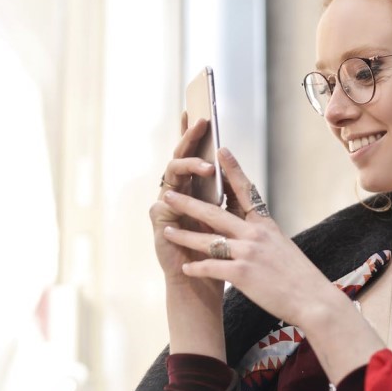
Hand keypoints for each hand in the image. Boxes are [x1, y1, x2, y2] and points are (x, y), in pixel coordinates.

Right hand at [150, 113, 217, 279]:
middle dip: (190, 138)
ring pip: (172, 174)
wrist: (203, 281)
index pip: (193, 154)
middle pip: (181, 157)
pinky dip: (177, 198)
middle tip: (202, 121)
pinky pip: (164, 203)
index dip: (192, 132)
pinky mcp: (159, 221)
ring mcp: (166, 204)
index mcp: (194, 187)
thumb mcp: (228, 214)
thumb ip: (227, 189)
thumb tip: (232, 159)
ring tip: (207, 167)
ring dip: (189, 166)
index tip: (199, 109)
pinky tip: (185, 195)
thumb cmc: (217, 248)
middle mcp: (178, 191)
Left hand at [159, 147, 344, 329]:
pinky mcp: (242, 274)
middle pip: (215, 214)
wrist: (313, 299)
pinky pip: (211, 267)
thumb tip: (251, 230)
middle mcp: (255, 234)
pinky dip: (196, 268)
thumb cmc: (300, 277)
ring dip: (184, 236)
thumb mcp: (283, 246)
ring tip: (167, 231)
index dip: (232, 170)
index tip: (221, 150)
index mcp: (266, 224)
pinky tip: (185, 268)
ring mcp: (248, 253)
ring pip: (207, 240)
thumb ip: (264, 236)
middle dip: (189, 203)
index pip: (245, 191)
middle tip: (169, 194)